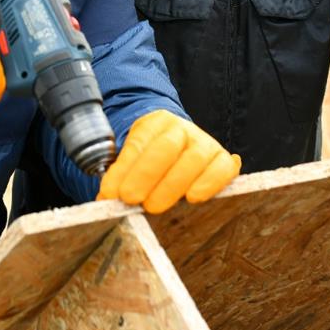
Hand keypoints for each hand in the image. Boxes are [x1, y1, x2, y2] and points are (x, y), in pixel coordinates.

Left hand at [97, 110, 240, 213]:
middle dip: (146, 175)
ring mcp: (205, 143)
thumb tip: (106, 201)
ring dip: (171, 185)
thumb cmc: (153, 158)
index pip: (139, 143)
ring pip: (193, 160)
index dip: (125, 168)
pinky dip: (209, 183)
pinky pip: (222, 169)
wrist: (182, 147)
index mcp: (155, 123)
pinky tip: (193, 197)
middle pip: (166, 148)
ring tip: (153, 206)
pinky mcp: (223, 160)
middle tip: (131, 199)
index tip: (112, 192)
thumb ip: (120, 177)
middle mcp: (182, 129)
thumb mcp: (133, 159)